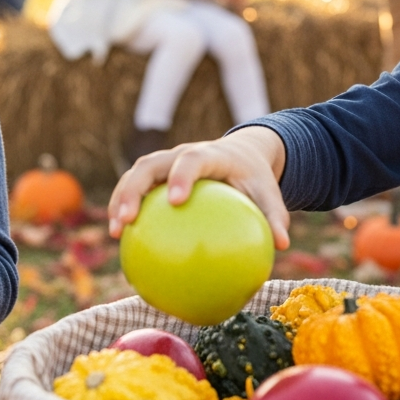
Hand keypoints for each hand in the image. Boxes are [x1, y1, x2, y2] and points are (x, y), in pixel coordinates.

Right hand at [108, 127, 290, 249]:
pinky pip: (136, 191)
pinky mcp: (156, 176)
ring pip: (134, 175)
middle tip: (126, 219)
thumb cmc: (254, 178)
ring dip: (120, 200)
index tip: (176, 200)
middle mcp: (180, 153)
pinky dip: (126, 211)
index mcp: (209, 153)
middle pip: (149, 165)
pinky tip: (123, 243)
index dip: (181, 176)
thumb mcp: (268, 192)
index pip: (192, 159)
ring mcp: (164, 163)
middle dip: (133, 189)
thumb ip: (274, 215)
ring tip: (115, 232)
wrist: (240, 155)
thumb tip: (283, 245)